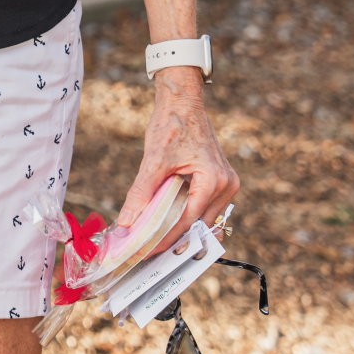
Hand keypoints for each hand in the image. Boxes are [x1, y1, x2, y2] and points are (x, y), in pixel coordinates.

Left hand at [117, 70, 238, 256]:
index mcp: (214, 181)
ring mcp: (227, 184)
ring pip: (204, 218)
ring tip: (158, 242)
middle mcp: (227, 185)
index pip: (188, 221)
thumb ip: (141, 192)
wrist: (183, 100)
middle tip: (151, 253)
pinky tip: (170, 222)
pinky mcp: (221, 181)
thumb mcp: (154, 159)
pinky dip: (189, 215)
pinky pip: (206, 207)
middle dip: (176, 239)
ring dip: (183, 229)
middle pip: (199, 224)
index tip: (148, 252)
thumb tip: (126, 221)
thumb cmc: (171, 123)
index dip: (167, 239)